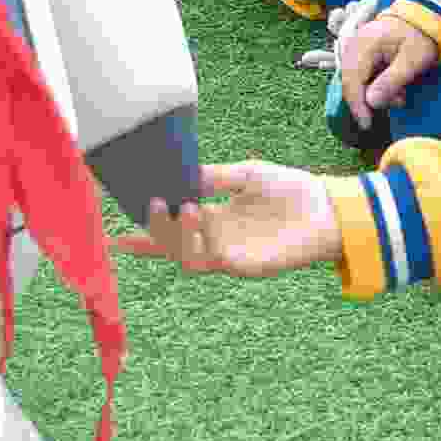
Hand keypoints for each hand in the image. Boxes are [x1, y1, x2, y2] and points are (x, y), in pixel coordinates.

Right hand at [108, 162, 342, 278]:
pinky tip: (197, 217)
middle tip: (151, 202)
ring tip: (180, 205)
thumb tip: (180, 175)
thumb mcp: (247, 174)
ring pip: (184, 256)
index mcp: (212, 218)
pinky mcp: (243, 266)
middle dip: (151, 229)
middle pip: (169, 244)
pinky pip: (209, 260)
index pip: (169, 226)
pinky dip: (197, 242)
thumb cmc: (292, 190)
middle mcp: (213, 239)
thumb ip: (214, 177)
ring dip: (175, 234)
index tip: (112, 227)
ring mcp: (227, 255)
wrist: (329, 209)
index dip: (141, 229)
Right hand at [331, 12, 439, 127]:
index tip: (367, 124)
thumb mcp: (412, 60)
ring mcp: (356, 49)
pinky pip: (363, 76)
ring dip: (376, 93)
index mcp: (363, 45)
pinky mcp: (363, 54)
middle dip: (370, 100)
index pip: (351, 81)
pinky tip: (397, 89)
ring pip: (357, 81)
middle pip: (351, 83)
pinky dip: (377, 86)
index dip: (357, 106)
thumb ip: (391, 81)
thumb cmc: (422, 37)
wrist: (426, 18)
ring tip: (402, 95)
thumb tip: (371, 102)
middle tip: (398, 103)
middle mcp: (354, 46)